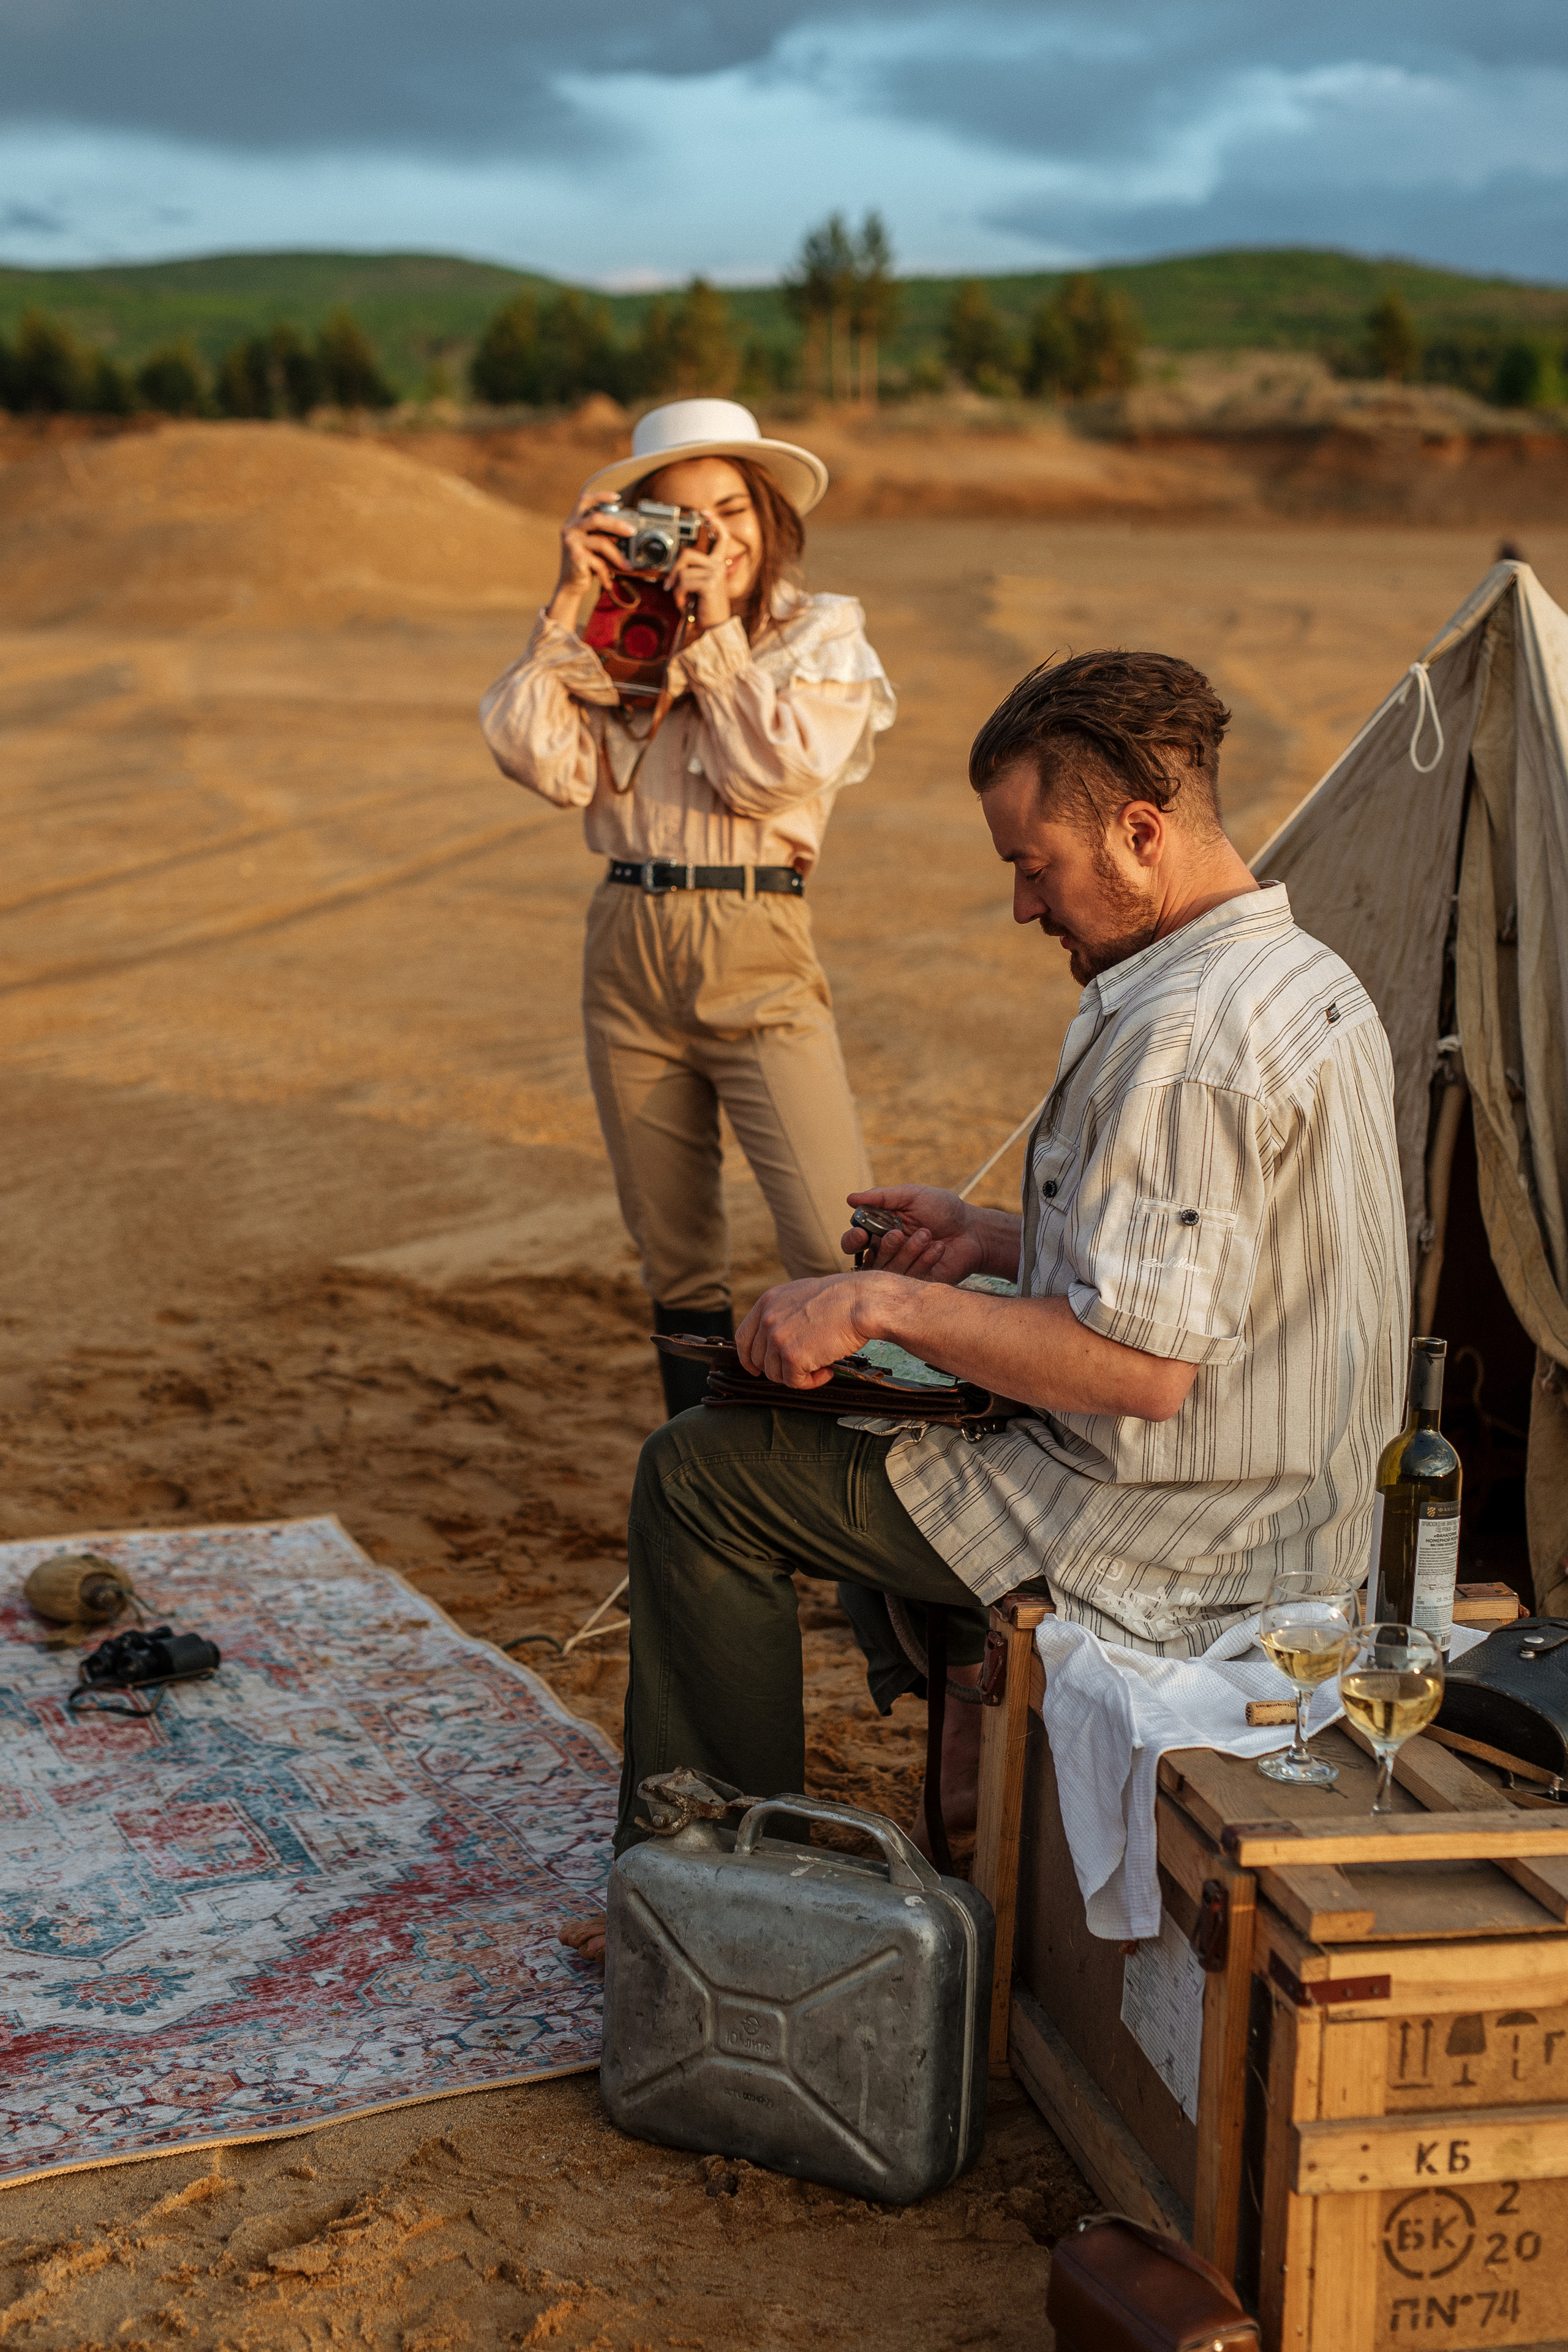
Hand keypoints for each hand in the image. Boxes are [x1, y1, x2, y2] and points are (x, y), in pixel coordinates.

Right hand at [545, 493, 632, 624]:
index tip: (617, 497)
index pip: (585, 500)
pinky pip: (598, 562)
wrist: (570, 585)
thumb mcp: (594, 545)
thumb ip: (604, 535)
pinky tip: (609, 582)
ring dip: (617, 556)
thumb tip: (628, 530)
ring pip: (601, 542)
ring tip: (627, 566)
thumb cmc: (586, 564)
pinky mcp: (575, 557)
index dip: (600, 495)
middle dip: (617, 524)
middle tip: (632, 531)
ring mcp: (571, 542)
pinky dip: (607, 573)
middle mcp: (569, 528)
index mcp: (574, 521)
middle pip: (597, 519)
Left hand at [664, 513, 736, 630]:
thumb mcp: (698, 586)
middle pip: (687, 553)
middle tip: (669, 585)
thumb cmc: (704, 608)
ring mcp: (715, 574)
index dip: (715, 523)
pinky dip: (679, 595)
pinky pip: (683, 582)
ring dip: (676, 588)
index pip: (721, 539)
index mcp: (718, 565)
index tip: (704, 513)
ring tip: (681, 599)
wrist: (715, 628)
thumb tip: (674, 568)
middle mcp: (719, 566)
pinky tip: (684, 603)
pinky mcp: (709, 584)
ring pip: (682, 571)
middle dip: (673, 569)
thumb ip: (692, 572)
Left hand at [735, 1274, 873, 1387]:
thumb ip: (783, 1314)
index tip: (757, 1368)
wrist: (862, 1302)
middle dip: (779, 1368)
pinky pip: (794, 1382)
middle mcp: (767, 1319)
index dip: (749, 1357)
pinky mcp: (792, 1357)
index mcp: (767, 1302)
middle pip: (759, 1359)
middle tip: (802, 1366)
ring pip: (775, 1374)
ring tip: (821, 1364)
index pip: (743, 1337)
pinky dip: (812, 1382)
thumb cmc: (842, 1299)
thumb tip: (779, 1338)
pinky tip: (827, 1370)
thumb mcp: (801, 1296)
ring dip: (797, 1375)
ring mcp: (777, 1338)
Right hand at [840, 1186, 990, 1285]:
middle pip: (866, 1261)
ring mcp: (903, 1269)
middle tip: (897, 1236)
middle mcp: (888, 1252)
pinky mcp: (918, 1283)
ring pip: (889, 1270)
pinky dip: (924, 1260)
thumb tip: (850, 1198)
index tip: (862, 1233)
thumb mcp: (912, 1196)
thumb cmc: (943, 1209)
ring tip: (927, 1235)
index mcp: (881, 1230)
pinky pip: (910, 1278)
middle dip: (880, 1249)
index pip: (854, 1241)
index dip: (852, 1239)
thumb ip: (882, 1197)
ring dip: (908, 1251)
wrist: (973, 1230)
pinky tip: (939, 1247)